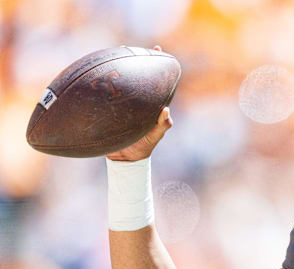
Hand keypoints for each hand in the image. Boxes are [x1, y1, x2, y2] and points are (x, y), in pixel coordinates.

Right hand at [106, 46, 171, 161]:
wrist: (125, 160)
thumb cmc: (144, 147)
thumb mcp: (155, 136)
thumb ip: (162, 125)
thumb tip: (166, 112)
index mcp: (148, 103)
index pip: (154, 80)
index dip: (157, 64)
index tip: (158, 49)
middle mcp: (134, 100)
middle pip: (134, 76)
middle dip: (132, 60)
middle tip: (129, 47)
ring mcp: (120, 104)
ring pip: (116, 84)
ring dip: (113, 69)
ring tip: (109, 54)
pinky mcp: (106, 111)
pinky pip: (101, 97)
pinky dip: (97, 88)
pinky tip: (90, 78)